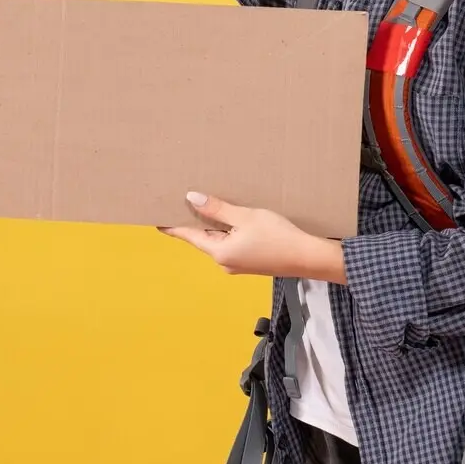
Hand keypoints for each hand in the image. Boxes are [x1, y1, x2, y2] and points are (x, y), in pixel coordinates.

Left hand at [159, 192, 345, 282]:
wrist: (307, 257)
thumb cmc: (277, 236)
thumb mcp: (245, 217)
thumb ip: (217, 209)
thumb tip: (191, 198)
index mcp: (219, 252)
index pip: (189, 236)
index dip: (173, 227)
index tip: (157, 220)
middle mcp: (224, 262)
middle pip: (204, 239)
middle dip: (196, 221)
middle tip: (183, 202)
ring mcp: (237, 265)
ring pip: (219, 241)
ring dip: (215, 225)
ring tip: (209, 205)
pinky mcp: (249, 263)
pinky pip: (231, 244)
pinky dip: (229, 231)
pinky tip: (234, 219)